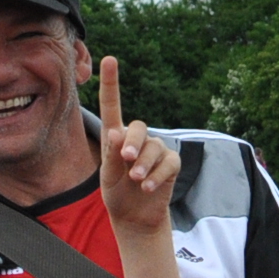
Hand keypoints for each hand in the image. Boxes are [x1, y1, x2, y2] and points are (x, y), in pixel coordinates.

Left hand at [94, 58, 178, 239]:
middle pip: (138, 127)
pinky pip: (168, 162)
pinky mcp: (171, 164)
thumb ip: (111, 155)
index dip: (111, 82)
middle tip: (126, 160)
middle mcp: (137, 139)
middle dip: (133, 143)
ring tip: (136, 181)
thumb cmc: (117, 194)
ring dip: (144, 165)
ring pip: (154, 147)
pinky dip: (157, 175)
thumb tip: (116, 132)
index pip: (112, 105)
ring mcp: (156, 150)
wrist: (135, 218)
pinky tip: (147, 187)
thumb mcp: (107, 176)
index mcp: (116, 136)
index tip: (109, 59)